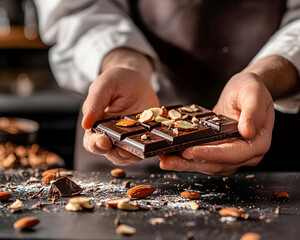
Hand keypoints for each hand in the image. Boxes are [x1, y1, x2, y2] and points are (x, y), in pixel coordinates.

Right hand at [82, 49, 158, 165]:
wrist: (135, 79)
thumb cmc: (115, 81)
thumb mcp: (103, 87)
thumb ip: (94, 104)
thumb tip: (85, 123)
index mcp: (96, 125)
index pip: (91, 142)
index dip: (96, 144)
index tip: (103, 141)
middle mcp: (111, 135)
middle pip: (109, 153)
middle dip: (116, 153)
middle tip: (123, 147)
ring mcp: (128, 138)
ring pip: (127, 156)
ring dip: (131, 154)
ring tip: (138, 147)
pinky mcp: (142, 136)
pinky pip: (143, 149)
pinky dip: (146, 149)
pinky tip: (150, 143)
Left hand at [159, 72, 274, 174]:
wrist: (244, 92)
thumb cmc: (250, 89)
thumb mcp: (253, 93)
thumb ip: (253, 111)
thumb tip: (247, 132)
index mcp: (257, 142)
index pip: (233, 153)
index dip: (211, 153)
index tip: (190, 151)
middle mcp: (246, 154)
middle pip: (217, 164)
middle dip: (191, 163)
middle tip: (168, 161)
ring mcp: (232, 155)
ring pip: (207, 165)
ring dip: (185, 164)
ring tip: (165, 160)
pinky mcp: (219, 152)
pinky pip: (203, 158)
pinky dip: (187, 159)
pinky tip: (171, 155)